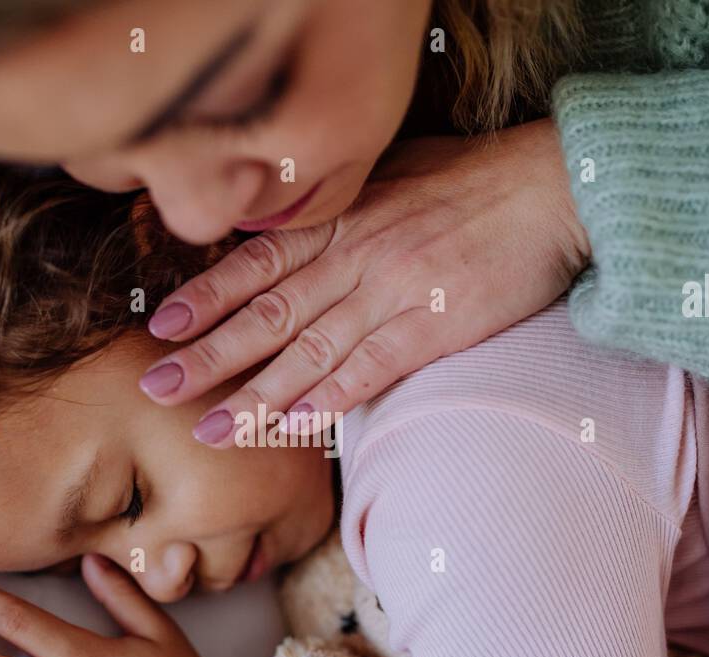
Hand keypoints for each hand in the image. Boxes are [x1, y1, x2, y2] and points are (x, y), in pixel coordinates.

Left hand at [138, 119, 590, 445]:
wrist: (552, 187)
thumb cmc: (476, 179)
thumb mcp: (395, 175)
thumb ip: (345, 207)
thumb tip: (300, 223)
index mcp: (343, 218)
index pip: (258, 262)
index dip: (207, 298)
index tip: (163, 328)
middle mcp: (355, 256)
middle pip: (267, 313)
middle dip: (208, 355)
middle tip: (156, 388)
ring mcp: (393, 292)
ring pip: (308, 353)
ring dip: (253, 397)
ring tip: (208, 431)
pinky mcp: (434, 326)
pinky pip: (369, 369)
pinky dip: (328, 400)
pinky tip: (292, 428)